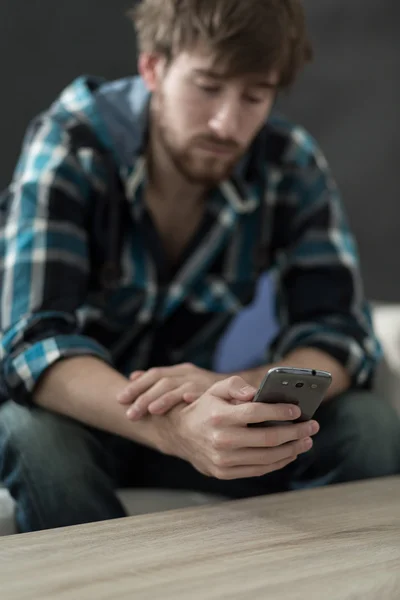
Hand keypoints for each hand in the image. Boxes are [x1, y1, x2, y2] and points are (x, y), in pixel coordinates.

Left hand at [117, 363, 223, 419]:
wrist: (239, 391)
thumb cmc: (204, 392)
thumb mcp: (181, 383)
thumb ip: (158, 381)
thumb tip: (132, 375)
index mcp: (179, 371)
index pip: (153, 374)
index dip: (136, 386)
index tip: (120, 400)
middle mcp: (189, 373)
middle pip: (162, 381)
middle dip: (144, 397)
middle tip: (131, 414)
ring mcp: (202, 381)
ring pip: (179, 386)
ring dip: (165, 399)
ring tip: (152, 411)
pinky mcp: (216, 390)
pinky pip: (205, 391)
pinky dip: (196, 395)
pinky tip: (187, 402)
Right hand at [166, 376, 318, 480]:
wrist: (180, 435)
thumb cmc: (204, 408)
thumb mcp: (215, 389)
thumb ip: (236, 385)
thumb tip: (258, 392)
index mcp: (219, 416)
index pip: (256, 413)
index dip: (280, 412)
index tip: (298, 411)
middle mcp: (222, 440)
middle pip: (268, 438)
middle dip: (295, 432)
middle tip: (312, 427)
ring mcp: (223, 460)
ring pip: (267, 457)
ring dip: (292, 449)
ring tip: (306, 440)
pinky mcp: (225, 473)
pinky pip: (259, 469)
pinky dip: (278, 462)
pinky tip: (290, 453)